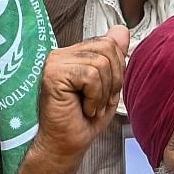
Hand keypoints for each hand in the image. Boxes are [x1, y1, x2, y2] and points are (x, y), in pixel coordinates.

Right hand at [33, 26, 127, 166]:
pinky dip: (94, 96)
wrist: (65, 143)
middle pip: (107, 49)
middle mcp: (59, 54)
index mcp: (71, 55)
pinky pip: (90, 76)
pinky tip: (82, 107)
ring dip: (102, 92)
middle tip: (97, 100)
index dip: (116, 69)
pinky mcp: (52, 74)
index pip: (107, 43)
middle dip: (112, 79)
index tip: (102, 92)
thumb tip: (121, 30)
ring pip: (101, 63)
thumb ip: (113, 57)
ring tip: (89, 105)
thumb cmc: (81, 120)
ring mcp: (53, 62)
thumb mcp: (107, 86)